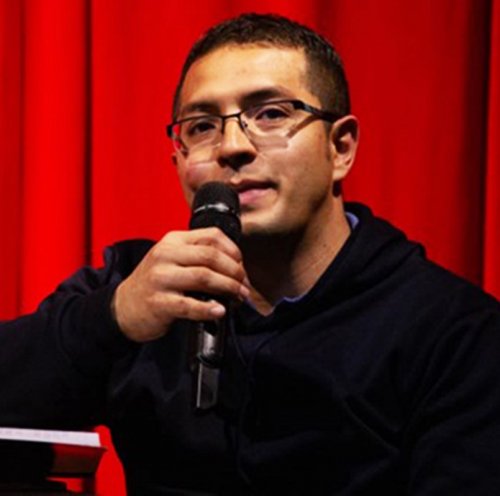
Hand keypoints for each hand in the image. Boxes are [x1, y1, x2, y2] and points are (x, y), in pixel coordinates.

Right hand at [112, 227, 249, 341]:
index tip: (241, 266)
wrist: (124, 307)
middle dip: (234, 271)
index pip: (211, 236)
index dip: (233, 251)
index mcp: (172, 241)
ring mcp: (161, 278)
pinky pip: (189, 305)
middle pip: (211, 256)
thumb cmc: (155, 283)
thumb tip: (235, 265)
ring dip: (228, 288)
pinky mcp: (159, 302)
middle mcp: (165, 255)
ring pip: (204, 277)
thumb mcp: (171, 259)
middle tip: (243, 285)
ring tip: (238, 296)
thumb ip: (196, 255)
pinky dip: (208, 308)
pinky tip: (219, 311)